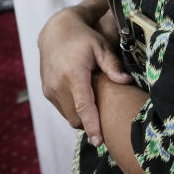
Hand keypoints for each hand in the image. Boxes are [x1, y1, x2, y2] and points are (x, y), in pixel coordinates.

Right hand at [38, 4, 132, 146]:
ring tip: (99, 107)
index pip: (84, 106)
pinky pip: (63, 110)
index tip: (99, 141)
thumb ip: (112, 66)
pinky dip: (75, 111)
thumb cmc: (84, 38)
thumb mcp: (101, 47)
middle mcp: (58, 85)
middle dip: (91, 124)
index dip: (92, 125)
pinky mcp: (46, 92)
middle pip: (76, 117)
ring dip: (83, 118)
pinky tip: (87, 101)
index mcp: (73, 75)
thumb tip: (127, 82)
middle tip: (109, 120)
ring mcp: (49, 90)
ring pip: (69, 116)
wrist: (55, 32)